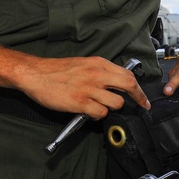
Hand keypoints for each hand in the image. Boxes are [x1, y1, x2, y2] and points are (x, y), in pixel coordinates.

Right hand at [20, 56, 149, 117]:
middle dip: (138, 98)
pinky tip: (90, 111)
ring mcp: (89, 89)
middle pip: (128, 85)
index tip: (142, 97)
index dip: (138, 88)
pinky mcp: (80, 103)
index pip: (127, 74)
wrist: (36, 74)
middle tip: (141, 106)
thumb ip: (100, 71)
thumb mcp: (83, 63)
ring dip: (112, 108)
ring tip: (101, 106)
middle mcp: (97, 74)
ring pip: (116, 102)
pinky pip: (100, 113)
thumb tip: (116, 82)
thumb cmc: (57, 70)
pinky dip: (98, 114)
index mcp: (98, 63)